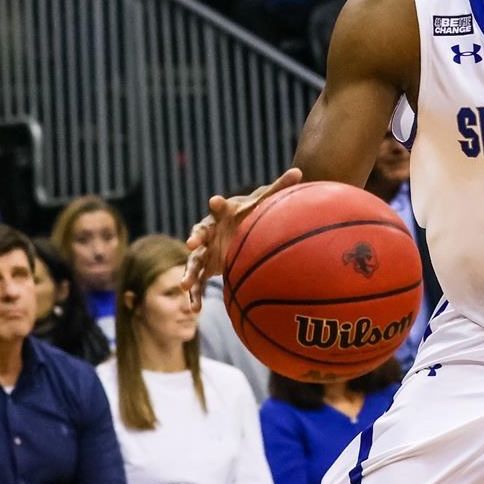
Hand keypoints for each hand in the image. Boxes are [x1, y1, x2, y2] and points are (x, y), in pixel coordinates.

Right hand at [183, 166, 303, 307]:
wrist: (236, 229)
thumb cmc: (249, 214)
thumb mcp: (262, 202)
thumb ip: (278, 187)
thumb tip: (299, 171)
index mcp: (221, 216)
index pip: (219, 207)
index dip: (218, 205)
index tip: (216, 200)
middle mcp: (208, 233)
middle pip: (199, 234)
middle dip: (195, 239)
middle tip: (192, 244)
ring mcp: (204, 252)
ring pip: (193, 263)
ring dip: (188, 274)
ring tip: (184, 286)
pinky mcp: (205, 268)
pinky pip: (198, 283)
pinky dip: (195, 296)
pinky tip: (195, 311)